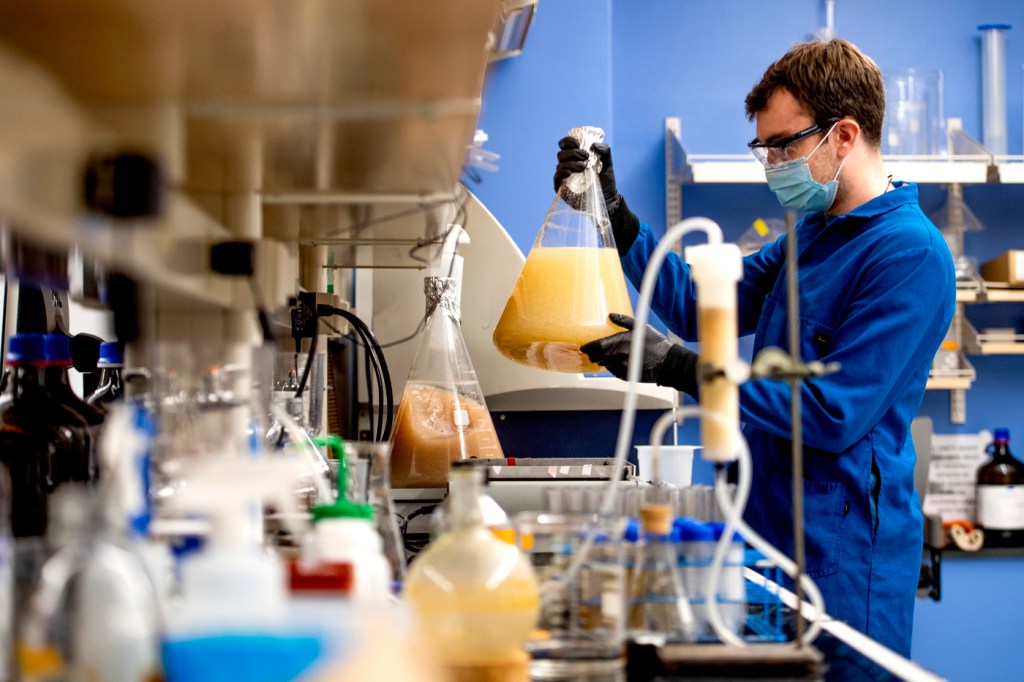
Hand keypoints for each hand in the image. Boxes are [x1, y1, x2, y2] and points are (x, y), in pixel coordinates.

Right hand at [552, 138, 638, 254]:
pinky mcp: (561, 187)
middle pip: (561, 153)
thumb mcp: (608, 165)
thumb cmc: (606, 182)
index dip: (568, 141)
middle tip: (586, 157)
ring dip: (571, 163)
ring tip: (584, 168)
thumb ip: (605, 152)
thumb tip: (593, 145)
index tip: (578, 143)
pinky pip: (557, 176)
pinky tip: (570, 173)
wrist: (606, 199)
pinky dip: (562, 172)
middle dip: (573, 153)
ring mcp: (564, 177)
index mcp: (576, 157)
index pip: (565, 145)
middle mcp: (568, 165)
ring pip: (560, 164)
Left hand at [580, 313, 698, 396]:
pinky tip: (618, 362)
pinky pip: (613, 371)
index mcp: (620, 342)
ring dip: (603, 360)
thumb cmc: (656, 344)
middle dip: (593, 354)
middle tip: (593, 351)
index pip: (596, 346)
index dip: (588, 347)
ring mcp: (621, 367)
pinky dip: (612, 366)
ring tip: (606, 355)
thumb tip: (610, 315)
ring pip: (604, 364)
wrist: (667, 363)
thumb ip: (624, 321)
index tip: (584, 346)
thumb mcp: (641, 327)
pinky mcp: (625, 376)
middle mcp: (618, 356)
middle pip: (597, 357)